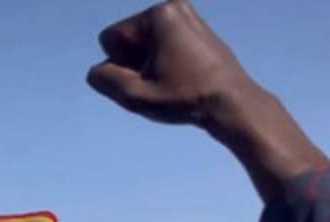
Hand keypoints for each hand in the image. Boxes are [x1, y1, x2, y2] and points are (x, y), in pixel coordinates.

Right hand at [87, 0, 255, 125]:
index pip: (110, 39)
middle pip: (128, 39)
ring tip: (172, 83)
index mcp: (157, 15)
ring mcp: (188, 17)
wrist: (233, 103)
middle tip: (159, 84)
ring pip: (145, 44)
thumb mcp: (136, 95)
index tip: (146, 80)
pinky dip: (164, 62)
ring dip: (148, 65)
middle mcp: (173, 7)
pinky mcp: (198, 30)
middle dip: (134, 63)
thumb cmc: (186, 98)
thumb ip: (106, 80)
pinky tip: (181, 79)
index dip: (119, 66)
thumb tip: (96, 72)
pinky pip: (163, 45)